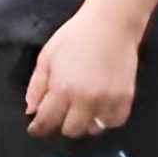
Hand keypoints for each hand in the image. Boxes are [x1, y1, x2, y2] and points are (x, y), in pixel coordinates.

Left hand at [22, 11, 140, 140]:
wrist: (110, 26)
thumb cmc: (74, 37)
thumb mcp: (46, 58)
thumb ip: (37, 86)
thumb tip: (31, 111)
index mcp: (62, 89)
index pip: (47, 121)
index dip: (39, 129)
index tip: (36, 129)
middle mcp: (85, 99)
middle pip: (71, 130)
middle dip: (61, 126)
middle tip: (60, 117)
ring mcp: (108, 100)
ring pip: (94, 129)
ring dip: (84, 125)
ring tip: (80, 113)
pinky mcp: (126, 98)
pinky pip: (115, 122)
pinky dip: (106, 121)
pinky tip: (99, 111)